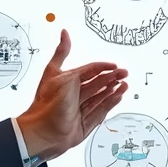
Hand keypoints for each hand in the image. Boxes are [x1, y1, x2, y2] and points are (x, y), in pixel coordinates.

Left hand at [16, 29, 127, 160]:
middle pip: (97, 83)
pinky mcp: (85, 123)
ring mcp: (80, 109)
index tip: (113, 65)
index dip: (101, 67)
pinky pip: (101, 110)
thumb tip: (64, 33)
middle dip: (111, 77)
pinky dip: (110, 103)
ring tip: (124, 84)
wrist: (43, 133)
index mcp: (66, 82)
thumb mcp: (54, 73)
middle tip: (124, 73)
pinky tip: (118, 96)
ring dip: (113, 90)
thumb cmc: (46, 105)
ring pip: (100, 97)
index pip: (88, 71)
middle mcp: (74, 95)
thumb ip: (62, 53)